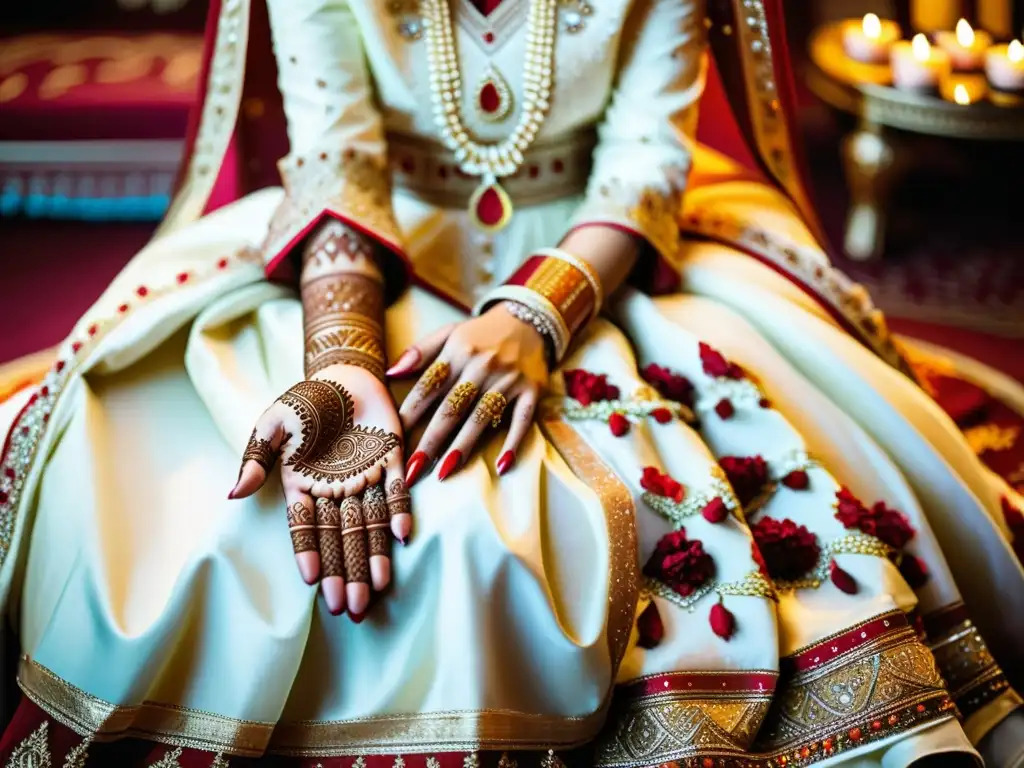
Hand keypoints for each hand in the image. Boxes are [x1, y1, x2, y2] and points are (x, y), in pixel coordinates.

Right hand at [230, 364, 408, 619]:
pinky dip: (399, 512)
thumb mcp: (273, 423)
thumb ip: (256, 457)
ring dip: (373, 557)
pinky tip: (401, 538)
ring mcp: (366, 477)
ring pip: (369, 525)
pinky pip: (397, 491)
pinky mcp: (393, 460)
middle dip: (344, 573)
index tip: (311, 581)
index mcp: (304, 486)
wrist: (342, 373)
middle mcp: (336, 490)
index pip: (306, 528)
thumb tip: (234, 493)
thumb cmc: (304, 401)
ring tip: (375, 591)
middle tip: (348, 608)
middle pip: (340, 537)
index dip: (309, 553)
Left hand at [388, 302, 547, 483]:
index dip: (410, 414)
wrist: (529, 318)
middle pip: (451, 409)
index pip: (428, 387)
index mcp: (457, 352)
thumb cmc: (481, 333)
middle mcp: (482, 366)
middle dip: (430, 441)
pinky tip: (502, 465)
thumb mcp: (449, 333)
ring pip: (481, 417)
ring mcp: (509, 379)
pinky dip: (513, 442)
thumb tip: (390, 373)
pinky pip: (522, 419)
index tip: (393, 438)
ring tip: (444, 472)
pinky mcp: (532, 390)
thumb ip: (419, 352)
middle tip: (413, 470)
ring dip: (463, 446)